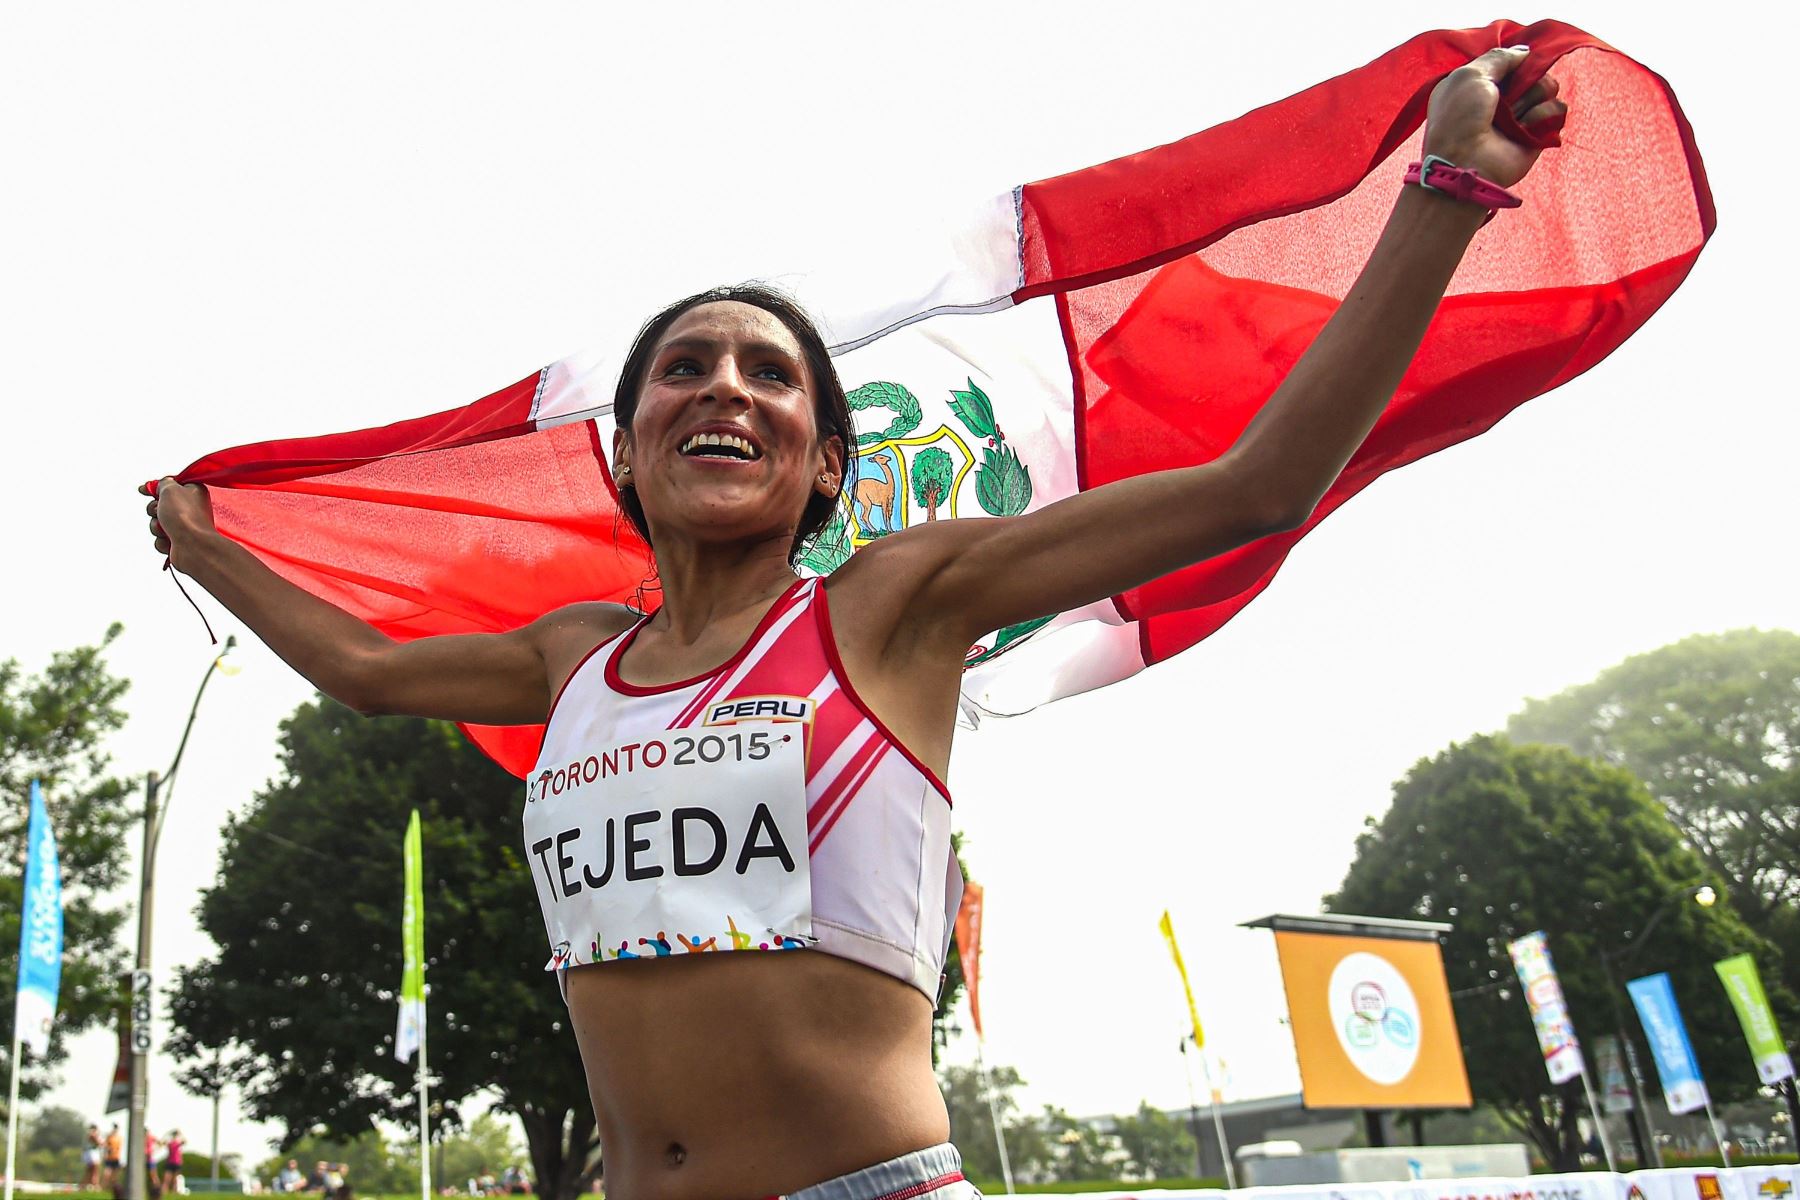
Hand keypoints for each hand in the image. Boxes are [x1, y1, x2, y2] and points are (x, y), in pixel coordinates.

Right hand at [140, 476, 214, 566]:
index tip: (144, 490)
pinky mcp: (181, 541)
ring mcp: (186, 526)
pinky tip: (170, 541)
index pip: (171, 485)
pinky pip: (161, 539)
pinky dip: (162, 541)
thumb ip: (164, 483)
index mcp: (194, 492)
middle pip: (160, 505)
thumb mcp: (170, 489)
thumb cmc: (185, 517)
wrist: (193, 546)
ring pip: (158, 523)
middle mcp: (191, 508)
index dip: (156, 487)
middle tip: (159, 512)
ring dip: (157, 526)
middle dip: (154, 510)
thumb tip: (161, 484)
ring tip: (166, 529)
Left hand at [1423, 46, 1566, 188]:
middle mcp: (1503, 98)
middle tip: (1507, 96)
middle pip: (1534, 70)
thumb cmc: (1459, 118)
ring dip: (1531, 97)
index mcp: (1482, 83)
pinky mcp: (1537, 133)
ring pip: (1548, 87)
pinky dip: (1542, 116)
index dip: (1516, 60)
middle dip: (1526, 78)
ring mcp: (1521, 116)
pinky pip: (1557, 109)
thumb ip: (1498, 57)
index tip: (1513, 65)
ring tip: (1512, 117)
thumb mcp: (1470, 75)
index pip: (1513, 60)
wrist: (1464, 162)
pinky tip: (1524, 129)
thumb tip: (1524, 52)